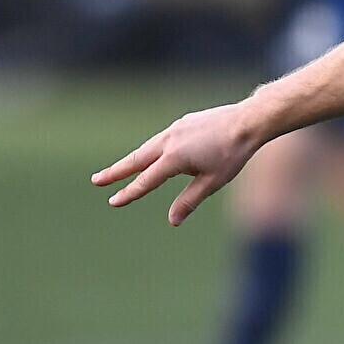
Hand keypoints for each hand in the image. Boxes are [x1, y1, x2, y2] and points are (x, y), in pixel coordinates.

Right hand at [94, 101, 264, 223]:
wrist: (247, 122)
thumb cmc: (232, 154)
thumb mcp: (211, 182)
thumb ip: (189, 200)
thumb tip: (172, 221)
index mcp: (174, 158)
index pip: (146, 180)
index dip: (129, 193)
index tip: (113, 201)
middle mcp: (169, 141)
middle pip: (136, 160)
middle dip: (115, 171)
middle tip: (96, 180)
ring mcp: (175, 129)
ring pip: (147, 148)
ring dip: (132, 159)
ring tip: (118, 170)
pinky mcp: (182, 123)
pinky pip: (162, 139)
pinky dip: (152, 149)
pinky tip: (154, 155)